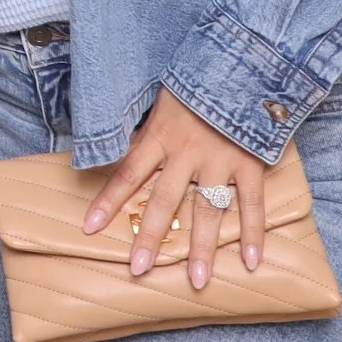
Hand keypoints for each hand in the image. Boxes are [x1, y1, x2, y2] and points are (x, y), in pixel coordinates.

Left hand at [82, 88, 270, 289]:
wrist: (241, 60)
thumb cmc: (195, 80)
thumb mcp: (161, 101)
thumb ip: (148, 131)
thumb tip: (123, 153)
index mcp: (159, 135)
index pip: (126, 174)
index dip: (107, 202)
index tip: (89, 228)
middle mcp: (186, 152)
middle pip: (163, 201)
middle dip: (150, 237)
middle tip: (138, 268)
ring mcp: (219, 160)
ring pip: (206, 211)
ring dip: (201, 247)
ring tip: (196, 281)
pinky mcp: (250, 162)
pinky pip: (251, 204)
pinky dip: (253, 232)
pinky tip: (249, 260)